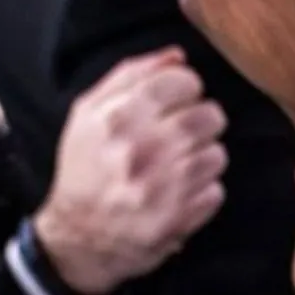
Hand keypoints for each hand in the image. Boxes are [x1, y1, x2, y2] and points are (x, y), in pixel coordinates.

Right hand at [36, 48, 227, 294]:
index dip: (187, 88)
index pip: (183, 82)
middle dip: (202, 121)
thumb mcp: (88, 114)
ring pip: (217, 154)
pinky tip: (181, 192)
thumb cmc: (85, 169)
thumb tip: (177, 56)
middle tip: (185, 133)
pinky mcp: (179, 219)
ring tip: (181, 165)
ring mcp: (163, 187)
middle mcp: (143, 150)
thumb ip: (130, 76)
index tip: (179, 100)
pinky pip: (216, 191)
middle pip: (209, 116)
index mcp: (119, 117)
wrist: (77, 237)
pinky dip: (203, 191)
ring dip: (204, 157)